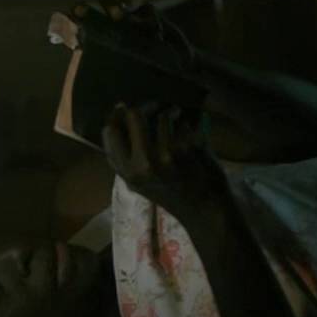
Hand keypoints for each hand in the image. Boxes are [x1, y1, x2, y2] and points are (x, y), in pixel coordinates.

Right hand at [101, 102, 223, 219]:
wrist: (206, 209)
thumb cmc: (171, 194)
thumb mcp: (138, 184)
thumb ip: (123, 159)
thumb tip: (114, 117)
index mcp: (129, 173)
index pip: (110, 130)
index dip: (117, 116)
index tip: (125, 109)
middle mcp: (145, 163)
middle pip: (135, 114)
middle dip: (145, 107)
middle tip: (155, 106)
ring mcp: (169, 154)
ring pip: (164, 115)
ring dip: (171, 113)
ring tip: (178, 119)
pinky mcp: (191, 147)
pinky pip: (186, 122)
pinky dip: (192, 122)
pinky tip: (194, 131)